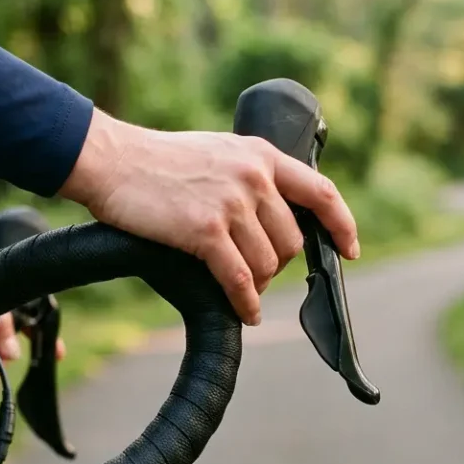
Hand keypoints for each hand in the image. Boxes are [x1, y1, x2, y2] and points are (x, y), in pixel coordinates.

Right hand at [58, 110, 359, 326]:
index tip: (349, 250)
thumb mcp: (218, 152)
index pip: (321, 192)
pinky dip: (245, 302)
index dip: (342, 226)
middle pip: (292, 241)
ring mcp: (231, 203)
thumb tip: (271, 214)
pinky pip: (239, 279)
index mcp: (261, 155)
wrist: (113, 161)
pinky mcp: (205, 230)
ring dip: (258, 285)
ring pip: (268, 264)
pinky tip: (244, 311)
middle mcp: (253, 177)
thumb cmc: (157, 160)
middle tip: (258, 275)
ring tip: (244, 290)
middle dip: (279, 266)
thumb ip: (248, 175)